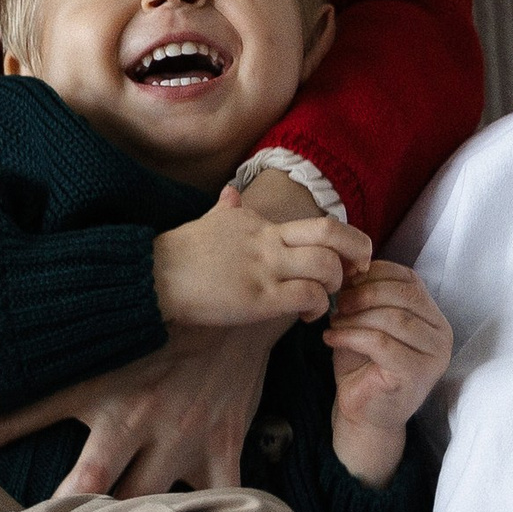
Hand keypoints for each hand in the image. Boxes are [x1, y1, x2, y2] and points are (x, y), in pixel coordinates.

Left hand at [0, 319, 284, 498]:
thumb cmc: (160, 306)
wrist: (238, 289)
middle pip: (85, 485)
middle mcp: (132, 415)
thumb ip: (56, 336)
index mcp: (94, 383)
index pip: (18, 412)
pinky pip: (225, 500)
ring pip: (145, 507)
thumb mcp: (102, 317)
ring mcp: (179, 435)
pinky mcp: (221, 444)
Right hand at [153, 186, 369, 332]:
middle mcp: (269, 239)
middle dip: (358, 251)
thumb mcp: (207, 222)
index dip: (343, 240)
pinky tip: (307, 317)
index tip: (346, 258)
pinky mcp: (259, 297)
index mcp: (261, 222)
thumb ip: (226, 210)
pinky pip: (308, 296)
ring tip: (325, 300)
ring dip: (336, 286)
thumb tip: (230, 195)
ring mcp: (265, 267)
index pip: (317, 223)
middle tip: (359, 272)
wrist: (154, 275)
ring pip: (326, 266)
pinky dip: (318, 307)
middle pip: (332, 232)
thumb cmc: (180, 252)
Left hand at [324, 259, 453, 483]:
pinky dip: (352, 336)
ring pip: (394, 318)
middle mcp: (442, 333)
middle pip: (404, 295)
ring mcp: (435, 355)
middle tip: (336, 302)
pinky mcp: (418, 373)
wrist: (363, 413)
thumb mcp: (363, 321)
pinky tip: (331, 338)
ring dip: (356, 316)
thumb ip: (363, 295)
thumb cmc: (362, 365)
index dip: (374, 273)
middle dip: (364, 293)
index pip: (408, 278)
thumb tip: (347, 263)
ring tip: (333, 321)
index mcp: (432, 314)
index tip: (343, 281)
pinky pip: (383, 343)